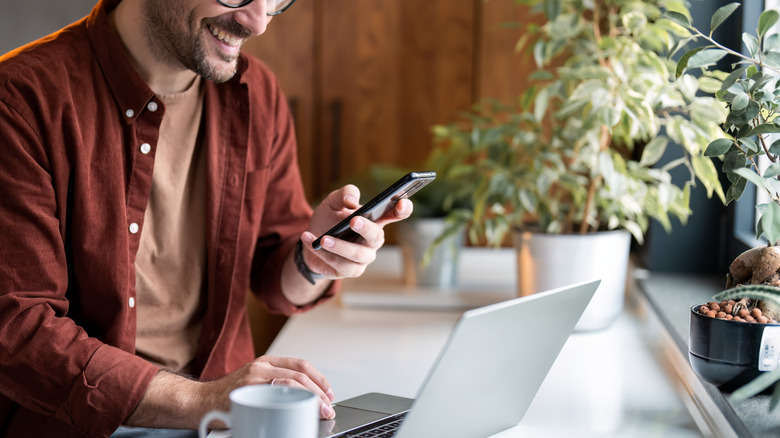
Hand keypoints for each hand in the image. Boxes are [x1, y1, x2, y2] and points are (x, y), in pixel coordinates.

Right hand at [201, 355, 335, 419]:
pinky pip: (276, 393)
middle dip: (319, 392)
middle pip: (300, 375)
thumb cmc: (228, 396)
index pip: (301, 365)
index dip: (320, 379)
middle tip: (327, 407)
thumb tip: (305, 399)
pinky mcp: (248, 390)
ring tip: (319, 411)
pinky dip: (292, 402)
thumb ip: (275, 385)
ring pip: (292, 383)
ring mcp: (254, 378)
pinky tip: (299, 411)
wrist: (199, 401)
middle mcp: (262, 366)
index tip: (329, 392)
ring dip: (311, 398)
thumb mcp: (255, 383)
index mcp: (266, 362)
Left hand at [301, 184, 412, 278]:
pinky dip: (323, 253)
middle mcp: (373, 240)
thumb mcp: (332, 201)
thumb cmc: (328, 220)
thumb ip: (344, 194)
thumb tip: (352, 201)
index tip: (402, 202)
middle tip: (353, 220)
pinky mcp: (351, 270)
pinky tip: (310, 241)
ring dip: (340, 246)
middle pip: (376, 237)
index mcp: (375, 220)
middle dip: (366, 229)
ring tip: (323, 239)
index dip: (403, 209)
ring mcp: (364, 257)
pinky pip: (339, 264)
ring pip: (357, 255)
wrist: (310, 241)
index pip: (395, 214)